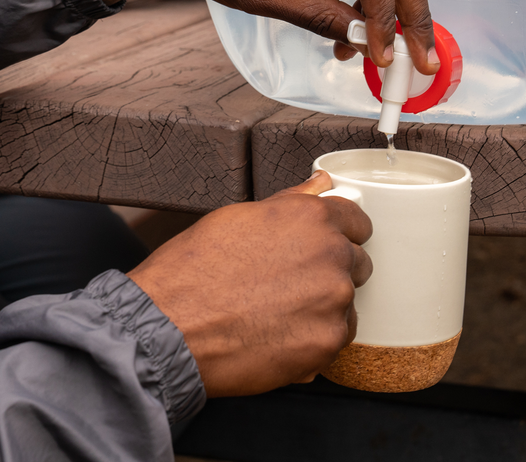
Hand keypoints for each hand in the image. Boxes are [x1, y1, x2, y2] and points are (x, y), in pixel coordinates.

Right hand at [128, 170, 372, 395]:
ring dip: (322, 307)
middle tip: (288, 285)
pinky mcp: (326, 342)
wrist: (168, 328)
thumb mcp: (238, 218)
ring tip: (276, 313)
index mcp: (311, 218)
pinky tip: (277, 336)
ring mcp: (333, 300)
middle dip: (329, 272)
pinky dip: (314, 340)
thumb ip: (290, 202)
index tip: (321, 248)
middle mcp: (331, 255)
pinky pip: (335, 338)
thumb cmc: (193, 272)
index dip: (338, 234)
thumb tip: (321, 183)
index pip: (357, 221)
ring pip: (345, 303)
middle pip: (356, 263)